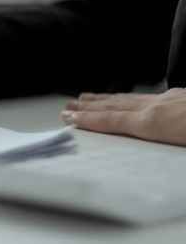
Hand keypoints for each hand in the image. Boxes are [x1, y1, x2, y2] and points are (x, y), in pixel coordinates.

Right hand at [63, 89, 185, 145]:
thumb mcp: (178, 147)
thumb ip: (155, 138)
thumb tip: (133, 135)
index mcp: (154, 122)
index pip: (113, 120)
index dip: (89, 119)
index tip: (69, 118)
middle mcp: (156, 106)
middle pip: (116, 107)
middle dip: (89, 107)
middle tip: (68, 106)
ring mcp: (169, 99)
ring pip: (129, 99)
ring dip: (105, 99)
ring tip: (85, 98)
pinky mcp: (181, 96)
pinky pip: (147, 97)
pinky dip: (130, 98)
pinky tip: (129, 98)